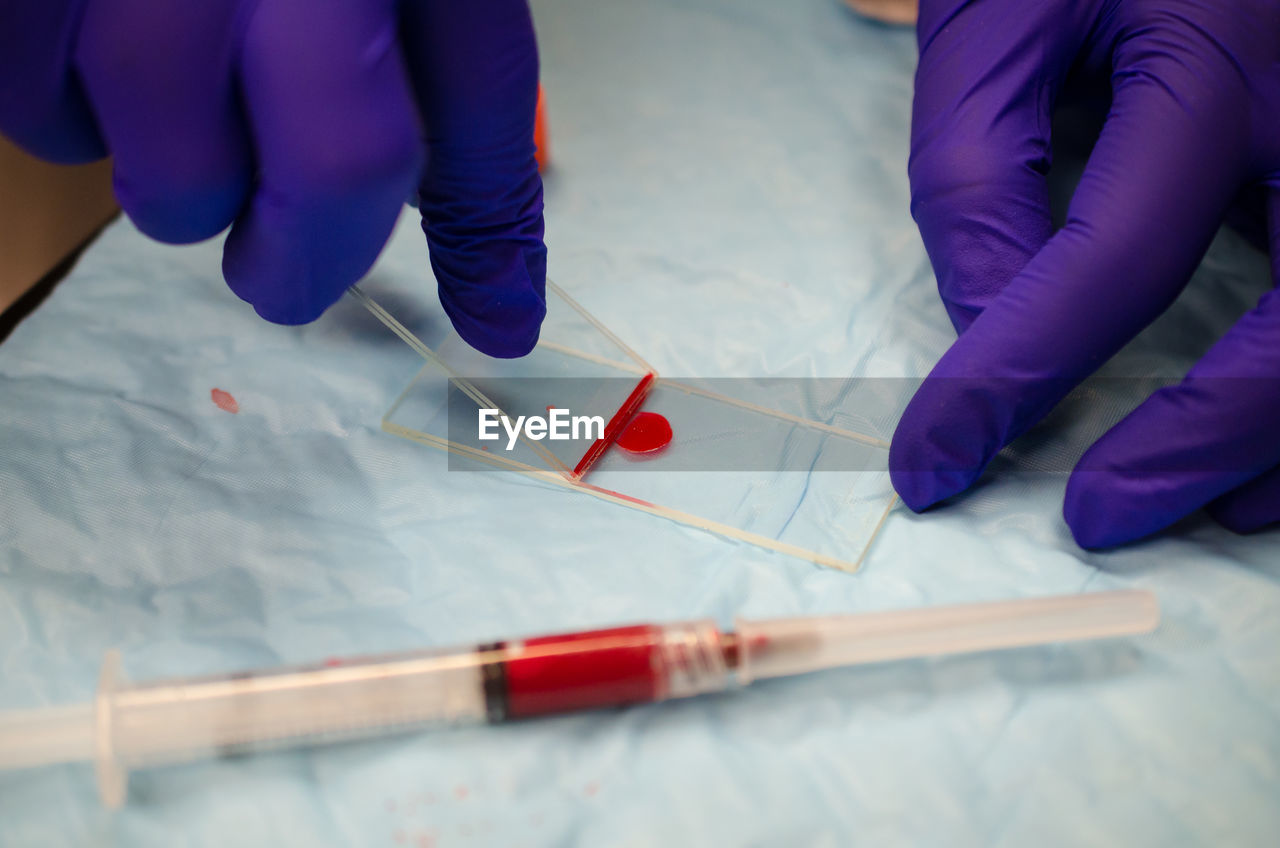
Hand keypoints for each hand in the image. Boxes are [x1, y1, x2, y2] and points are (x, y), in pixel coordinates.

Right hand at [0, 0, 545, 357]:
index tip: (497, 323)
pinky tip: (85, 55)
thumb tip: (493, 275)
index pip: (477, 106)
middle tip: (280, 284)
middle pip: (337, 169)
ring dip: (179, 189)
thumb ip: (427, 57)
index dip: (491, 236)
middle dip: (308, 260)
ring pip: (177, 173)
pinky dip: (69, 121)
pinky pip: (44, 118)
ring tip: (169, 116)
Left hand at [891, 0, 1279, 545]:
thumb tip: (985, 328)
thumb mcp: (1002, 19)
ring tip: (1189, 511)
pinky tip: (1257, 468)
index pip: (1114, 262)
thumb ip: (981, 167)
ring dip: (1275, 447)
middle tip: (1092, 517)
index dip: (1014, 376)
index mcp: (1222, 62)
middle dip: (1199, 443)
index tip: (934, 460)